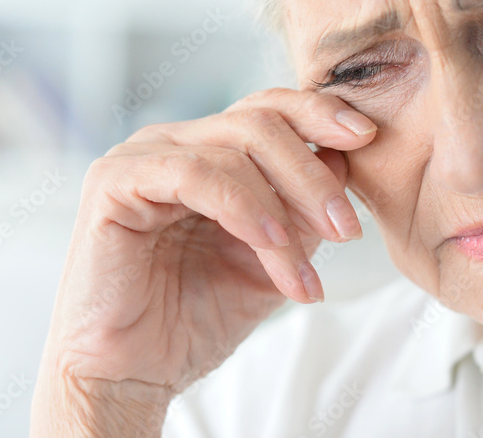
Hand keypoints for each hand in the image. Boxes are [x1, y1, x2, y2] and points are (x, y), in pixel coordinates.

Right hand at [31, 87, 377, 430]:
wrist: (135, 374)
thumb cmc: (195, 316)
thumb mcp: (273, 256)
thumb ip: (304, 209)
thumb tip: (347, 157)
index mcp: (209, 151)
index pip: (271, 109)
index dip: (321, 113)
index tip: (369, 137)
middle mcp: (175, 142)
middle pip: (262, 121)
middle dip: (314, 176)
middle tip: (347, 229)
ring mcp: (141, 156)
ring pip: (236, 147)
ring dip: (284, 209)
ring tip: (303, 270)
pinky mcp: (113, 182)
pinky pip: (194, 173)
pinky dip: (243, 206)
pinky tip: (268, 243)